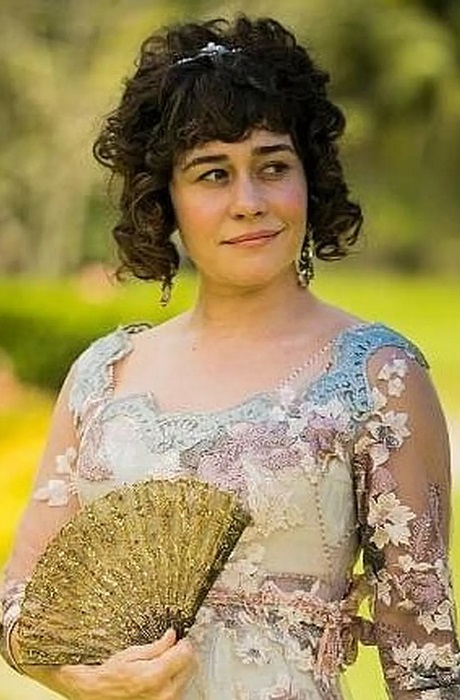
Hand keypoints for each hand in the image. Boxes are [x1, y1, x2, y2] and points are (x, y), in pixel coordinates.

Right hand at [26, 630, 196, 699]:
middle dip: (184, 654)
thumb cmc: (111, 675)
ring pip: (187, 678)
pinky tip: (164, 674)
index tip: (178, 638)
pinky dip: (176, 679)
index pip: (186, 654)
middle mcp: (164, 692)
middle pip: (190, 666)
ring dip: (181, 667)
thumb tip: (172, 635)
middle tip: (173, 647)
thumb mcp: (132, 653)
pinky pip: (179, 690)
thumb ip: (157, 646)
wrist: (97, 695)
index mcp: (155, 675)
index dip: (183, 642)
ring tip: (165, 661)